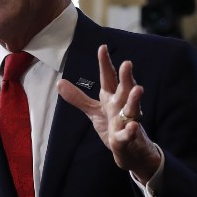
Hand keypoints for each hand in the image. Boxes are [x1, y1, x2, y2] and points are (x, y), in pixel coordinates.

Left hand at [57, 44, 160, 183]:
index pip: (108, 78)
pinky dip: (131, 130)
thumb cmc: (113, 125)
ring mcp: (127, 121)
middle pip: (124, 89)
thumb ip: (78, 98)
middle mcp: (121, 106)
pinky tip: (133, 127)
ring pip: (132, 108)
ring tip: (138, 89)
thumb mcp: (93, 111)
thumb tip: (59, 82)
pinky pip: (130, 134)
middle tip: (127, 63)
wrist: (129, 149)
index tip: (102, 47)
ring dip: (134, 99)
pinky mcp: (128, 137)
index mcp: (111, 97)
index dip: (105, 64)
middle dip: (126, 77)